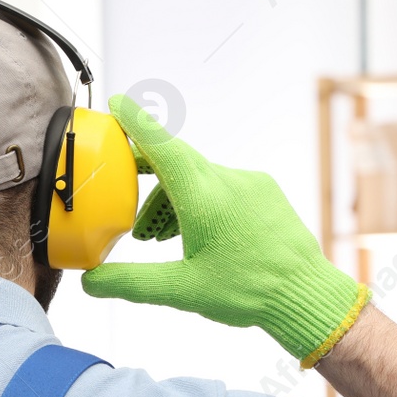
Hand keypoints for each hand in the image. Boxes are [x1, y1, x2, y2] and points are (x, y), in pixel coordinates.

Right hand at [81, 95, 367, 365]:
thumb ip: (130, 283)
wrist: (306, 294)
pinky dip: (199, 199)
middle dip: (145, 168)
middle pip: (175, 160)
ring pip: (198, 176)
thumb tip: (90, 282)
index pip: (162, 146)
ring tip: (158, 236)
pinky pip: (223, 184)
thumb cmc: (249, 291)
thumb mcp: (181, 291)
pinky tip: (195, 233)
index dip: (135, 123)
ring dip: (172, 197)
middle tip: (120, 181)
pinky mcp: (265, 192)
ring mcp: (250, 183)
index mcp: (203, 199)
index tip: (117, 102)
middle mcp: (227, 181)